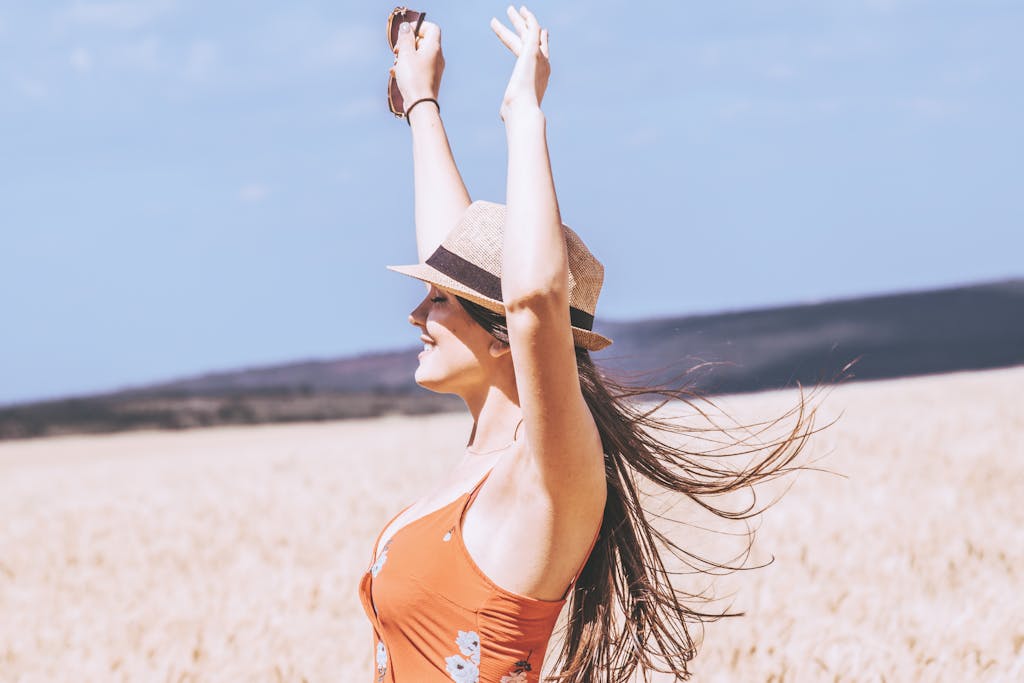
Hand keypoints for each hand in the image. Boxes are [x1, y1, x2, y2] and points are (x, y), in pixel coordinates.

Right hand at [390, 19, 444, 105]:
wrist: (420, 104)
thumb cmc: (413, 78)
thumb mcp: (405, 54)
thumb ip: (405, 38)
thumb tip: (406, 28)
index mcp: (434, 48)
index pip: (431, 28)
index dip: (418, 27)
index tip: (405, 34)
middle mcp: (437, 57)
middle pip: (422, 42)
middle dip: (407, 44)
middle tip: (397, 51)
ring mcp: (434, 69)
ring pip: (418, 56)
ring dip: (404, 57)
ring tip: (396, 65)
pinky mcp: (428, 79)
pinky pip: (417, 68)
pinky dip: (407, 68)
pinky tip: (396, 74)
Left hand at [490, 5, 549, 119]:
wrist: (523, 110)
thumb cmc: (517, 114)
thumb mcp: (512, 108)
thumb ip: (510, 107)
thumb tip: (505, 115)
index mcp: (541, 77)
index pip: (541, 54)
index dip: (538, 42)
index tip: (541, 32)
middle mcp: (543, 65)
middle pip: (533, 40)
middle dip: (524, 26)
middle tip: (518, 13)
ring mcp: (539, 57)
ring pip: (529, 33)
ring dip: (520, 20)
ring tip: (511, 9)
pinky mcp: (532, 52)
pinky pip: (532, 30)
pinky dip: (529, 20)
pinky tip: (523, 11)